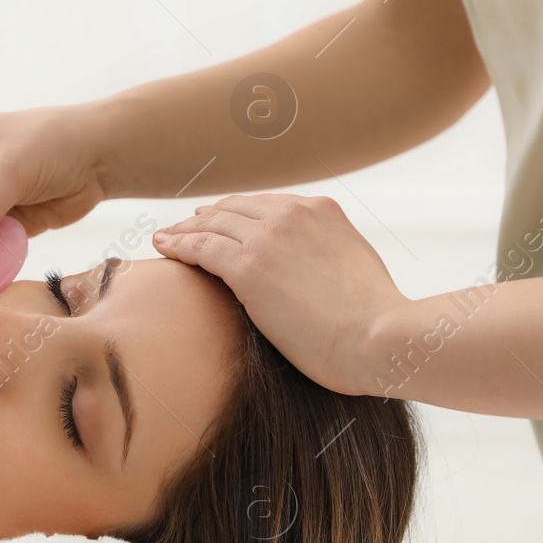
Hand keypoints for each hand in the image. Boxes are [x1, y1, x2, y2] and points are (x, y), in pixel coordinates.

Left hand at [151, 193, 407, 394]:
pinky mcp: (250, 267)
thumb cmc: (375, 320)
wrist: (381, 337)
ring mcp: (270, 238)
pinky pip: (202, 248)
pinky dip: (177, 244)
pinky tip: (162, 246)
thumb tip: (318, 269)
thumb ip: (330, 255)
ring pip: (213, 225)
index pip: (266, 205)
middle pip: (234, 209)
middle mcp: (293, 214)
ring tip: (166, 236)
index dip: (236, 212)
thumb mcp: (356, 267)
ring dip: (184, 229)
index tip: (218, 220)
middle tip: (184, 226)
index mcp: (321, 210)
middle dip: (206, 217)